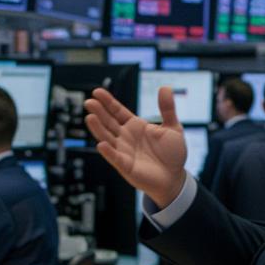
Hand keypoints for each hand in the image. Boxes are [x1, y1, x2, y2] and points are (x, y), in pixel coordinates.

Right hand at [84, 87, 188, 206]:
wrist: (175, 177)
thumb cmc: (172, 153)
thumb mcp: (173, 127)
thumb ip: (167, 108)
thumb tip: (165, 87)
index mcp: (135, 126)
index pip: (117, 111)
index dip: (108, 102)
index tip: (97, 92)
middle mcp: (125, 137)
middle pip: (108, 122)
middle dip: (99, 112)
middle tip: (89, 102)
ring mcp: (124, 151)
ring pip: (107, 138)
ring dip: (98, 129)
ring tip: (90, 117)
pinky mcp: (126, 166)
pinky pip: (115, 158)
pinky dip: (108, 152)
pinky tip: (101, 144)